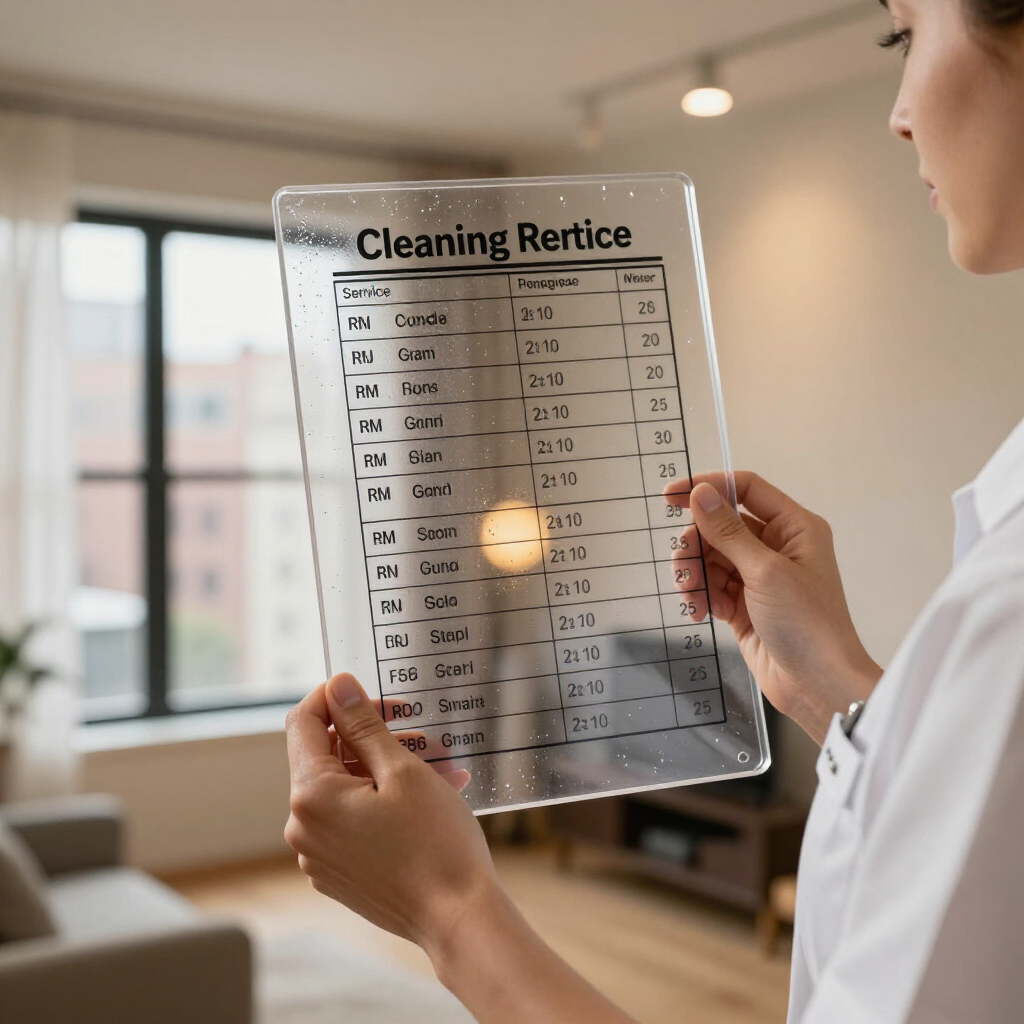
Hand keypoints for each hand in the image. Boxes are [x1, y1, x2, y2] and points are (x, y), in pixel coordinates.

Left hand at [285, 676, 637, 1023]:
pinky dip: (382, 801)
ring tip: (439, 765)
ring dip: (385, 769)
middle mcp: (302, 828)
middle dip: (372, 737)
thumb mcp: (402, 770)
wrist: (458, 918)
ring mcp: (318, 856)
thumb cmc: (435, 842)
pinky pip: (351, 821)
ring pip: (344, 790)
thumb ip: (363, 725)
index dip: (335, 698)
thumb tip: (337, 686)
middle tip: (419, 732)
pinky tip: (428, 798)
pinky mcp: (338, 874)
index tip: (372, 694)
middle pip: (327, 757)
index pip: (302, 723)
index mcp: (311, 796)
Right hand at [666, 473, 881, 743]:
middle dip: (696, 543)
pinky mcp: (745, 604)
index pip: (746, 489)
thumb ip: (728, 531)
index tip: (671, 496)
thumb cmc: (808, 624)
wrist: (817, 685)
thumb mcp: (765, 571)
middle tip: (683, 563)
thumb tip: (700, 493)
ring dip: (695, 573)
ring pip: (712, 557)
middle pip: (721, 526)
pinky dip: (701, 596)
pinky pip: (712, 586)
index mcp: (794, 528)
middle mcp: (778, 547)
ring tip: (691, 594)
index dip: (709, 487)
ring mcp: (760, 577)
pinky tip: (701, 613)